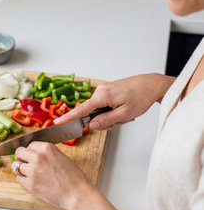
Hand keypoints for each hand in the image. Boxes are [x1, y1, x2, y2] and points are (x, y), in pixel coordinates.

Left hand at [13, 141, 91, 209]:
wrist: (77, 193)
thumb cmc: (74, 177)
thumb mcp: (62, 157)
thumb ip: (47, 153)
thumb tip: (36, 154)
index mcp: (47, 148)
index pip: (30, 144)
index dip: (30, 151)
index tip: (30, 155)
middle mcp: (38, 157)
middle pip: (19, 152)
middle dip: (21, 157)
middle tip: (24, 162)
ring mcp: (32, 170)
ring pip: (16, 165)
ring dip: (20, 169)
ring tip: (27, 173)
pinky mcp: (30, 184)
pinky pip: (18, 178)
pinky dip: (22, 179)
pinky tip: (29, 181)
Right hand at [54, 73, 174, 129]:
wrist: (152, 84)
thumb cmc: (141, 96)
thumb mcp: (124, 114)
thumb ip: (106, 120)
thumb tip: (91, 125)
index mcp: (102, 95)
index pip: (81, 110)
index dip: (68, 117)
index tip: (57, 122)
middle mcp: (100, 91)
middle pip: (92, 113)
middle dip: (103, 121)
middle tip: (118, 122)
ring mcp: (104, 90)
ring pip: (99, 110)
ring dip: (111, 116)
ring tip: (125, 115)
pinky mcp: (108, 91)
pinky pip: (104, 105)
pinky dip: (112, 111)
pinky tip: (123, 109)